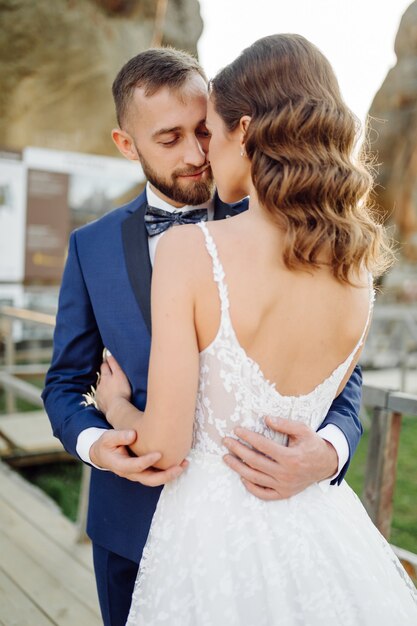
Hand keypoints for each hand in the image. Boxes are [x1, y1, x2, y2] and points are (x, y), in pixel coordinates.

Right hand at [90, 429, 187, 485]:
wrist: (104, 454)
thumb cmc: (107, 444)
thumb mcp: (108, 438)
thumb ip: (119, 436)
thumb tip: (133, 435)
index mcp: (120, 465)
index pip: (135, 466)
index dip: (147, 461)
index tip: (159, 454)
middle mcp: (131, 474)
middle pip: (149, 480)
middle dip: (165, 475)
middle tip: (179, 467)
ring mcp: (138, 474)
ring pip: (156, 480)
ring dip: (171, 474)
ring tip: (184, 464)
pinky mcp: (144, 471)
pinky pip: (157, 475)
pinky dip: (169, 471)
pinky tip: (180, 463)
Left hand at [96, 353, 130, 417]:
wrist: (117, 409)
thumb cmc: (121, 391)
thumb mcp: (120, 374)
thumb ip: (114, 364)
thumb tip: (108, 353)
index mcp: (105, 376)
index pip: (104, 365)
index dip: (107, 363)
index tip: (109, 361)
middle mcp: (100, 384)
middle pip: (102, 376)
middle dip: (105, 374)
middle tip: (111, 374)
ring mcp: (99, 394)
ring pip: (101, 387)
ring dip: (105, 386)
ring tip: (111, 387)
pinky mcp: (100, 403)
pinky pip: (101, 397)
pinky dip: (104, 395)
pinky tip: (109, 398)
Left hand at [223, 416, 337, 500]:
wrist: (326, 464)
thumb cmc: (312, 444)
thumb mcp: (303, 430)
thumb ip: (285, 424)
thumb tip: (266, 418)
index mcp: (291, 457)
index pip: (263, 446)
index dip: (248, 437)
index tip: (237, 429)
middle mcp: (286, 474)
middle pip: (255, 462)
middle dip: (237, 450)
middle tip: (226, 441)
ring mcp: (284, 486)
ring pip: (255, 478)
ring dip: (238, 468)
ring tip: (226, 458)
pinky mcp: (284, 494)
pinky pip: (263, 494)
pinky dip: (251, 487)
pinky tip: (242, 476)